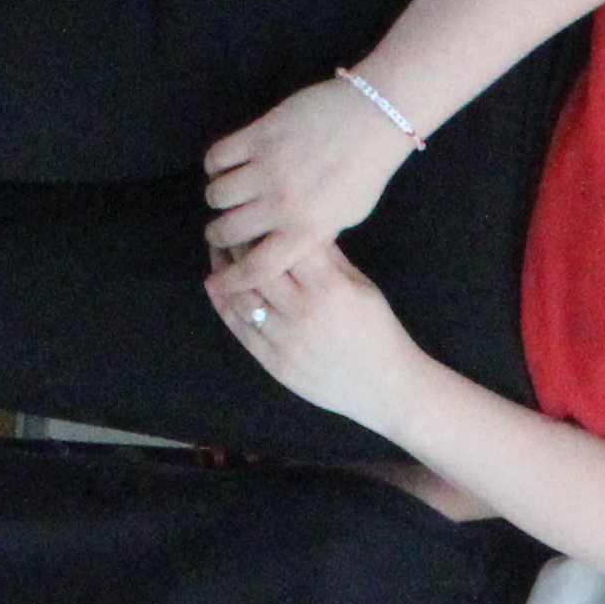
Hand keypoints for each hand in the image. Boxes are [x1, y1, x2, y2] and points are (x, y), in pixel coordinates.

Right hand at [204, 79, 416, 283]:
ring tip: (227, 196)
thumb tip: (283, 246)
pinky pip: (217, 156)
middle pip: (227, 232)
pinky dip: (215, 165)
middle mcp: (282, 203)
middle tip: (221, 230)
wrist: (372, 118)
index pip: (258, 268)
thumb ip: (314, 234)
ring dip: (217, 199)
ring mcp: (267, 168)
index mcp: (306, 230)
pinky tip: (227, 166)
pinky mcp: (257, 135)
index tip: (220, 280)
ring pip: (216, 195)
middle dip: (218, 235)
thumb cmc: (365, 171)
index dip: (233, 281)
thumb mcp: (347, 217)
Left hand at [208, 241, 422, 425]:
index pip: (283, 245)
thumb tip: (299, 225)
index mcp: (330, 287)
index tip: (255, 215)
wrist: (387, 388)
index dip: (264, 226)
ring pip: (241, 295)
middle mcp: (304, 312)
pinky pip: (241, 328)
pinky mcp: (276, 363)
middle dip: (238, 244)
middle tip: (228, 230)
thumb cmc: (378, 332)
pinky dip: (223, 303)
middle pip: (256, 267)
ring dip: (224, 271)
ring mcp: (287, 340)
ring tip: (219, 254)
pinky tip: (216, 284)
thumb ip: (331, 257)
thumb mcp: (362, 287)